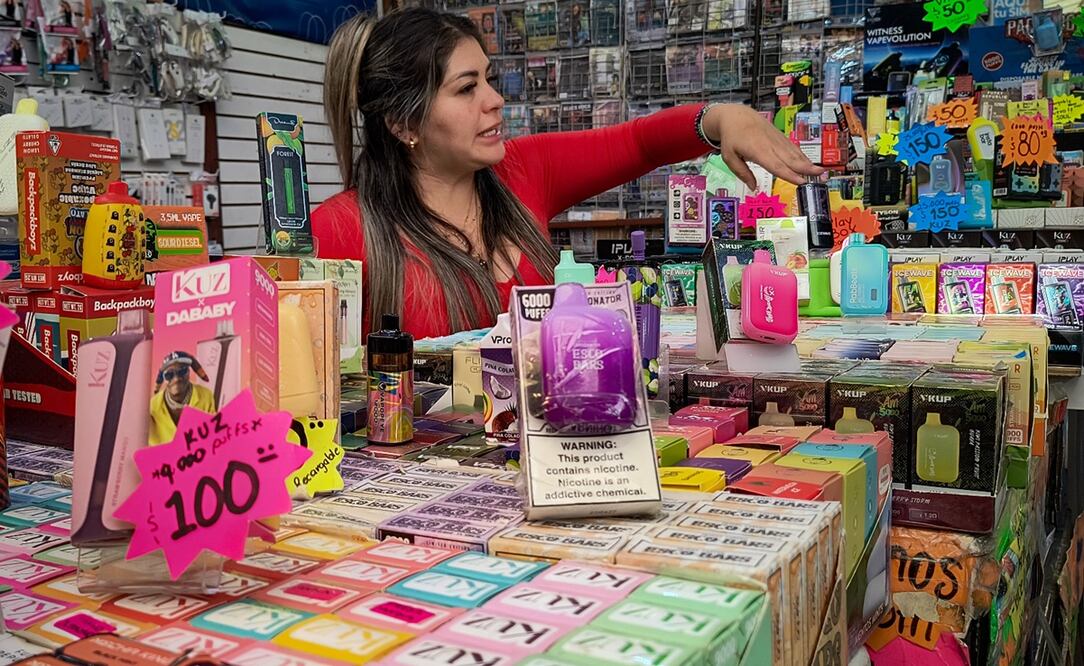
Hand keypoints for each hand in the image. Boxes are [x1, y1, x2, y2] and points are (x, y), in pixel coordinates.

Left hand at [703, 104, 824, 188]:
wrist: (735, 116)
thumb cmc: (731, 137)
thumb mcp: (729, 157)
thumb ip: (742, 173)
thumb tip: (753, 187)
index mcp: (758, 151)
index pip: (776, 166)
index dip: (790, 174)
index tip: (801, 181)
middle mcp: (770, 145)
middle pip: (790, 159)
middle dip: (806, 167)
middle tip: (820, 174)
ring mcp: (777, 140)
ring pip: (794, 153)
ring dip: (807, 162)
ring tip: (820, 170)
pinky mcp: (779, 137)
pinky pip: (792, 148)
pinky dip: (802, 156)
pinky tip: (808, 163)